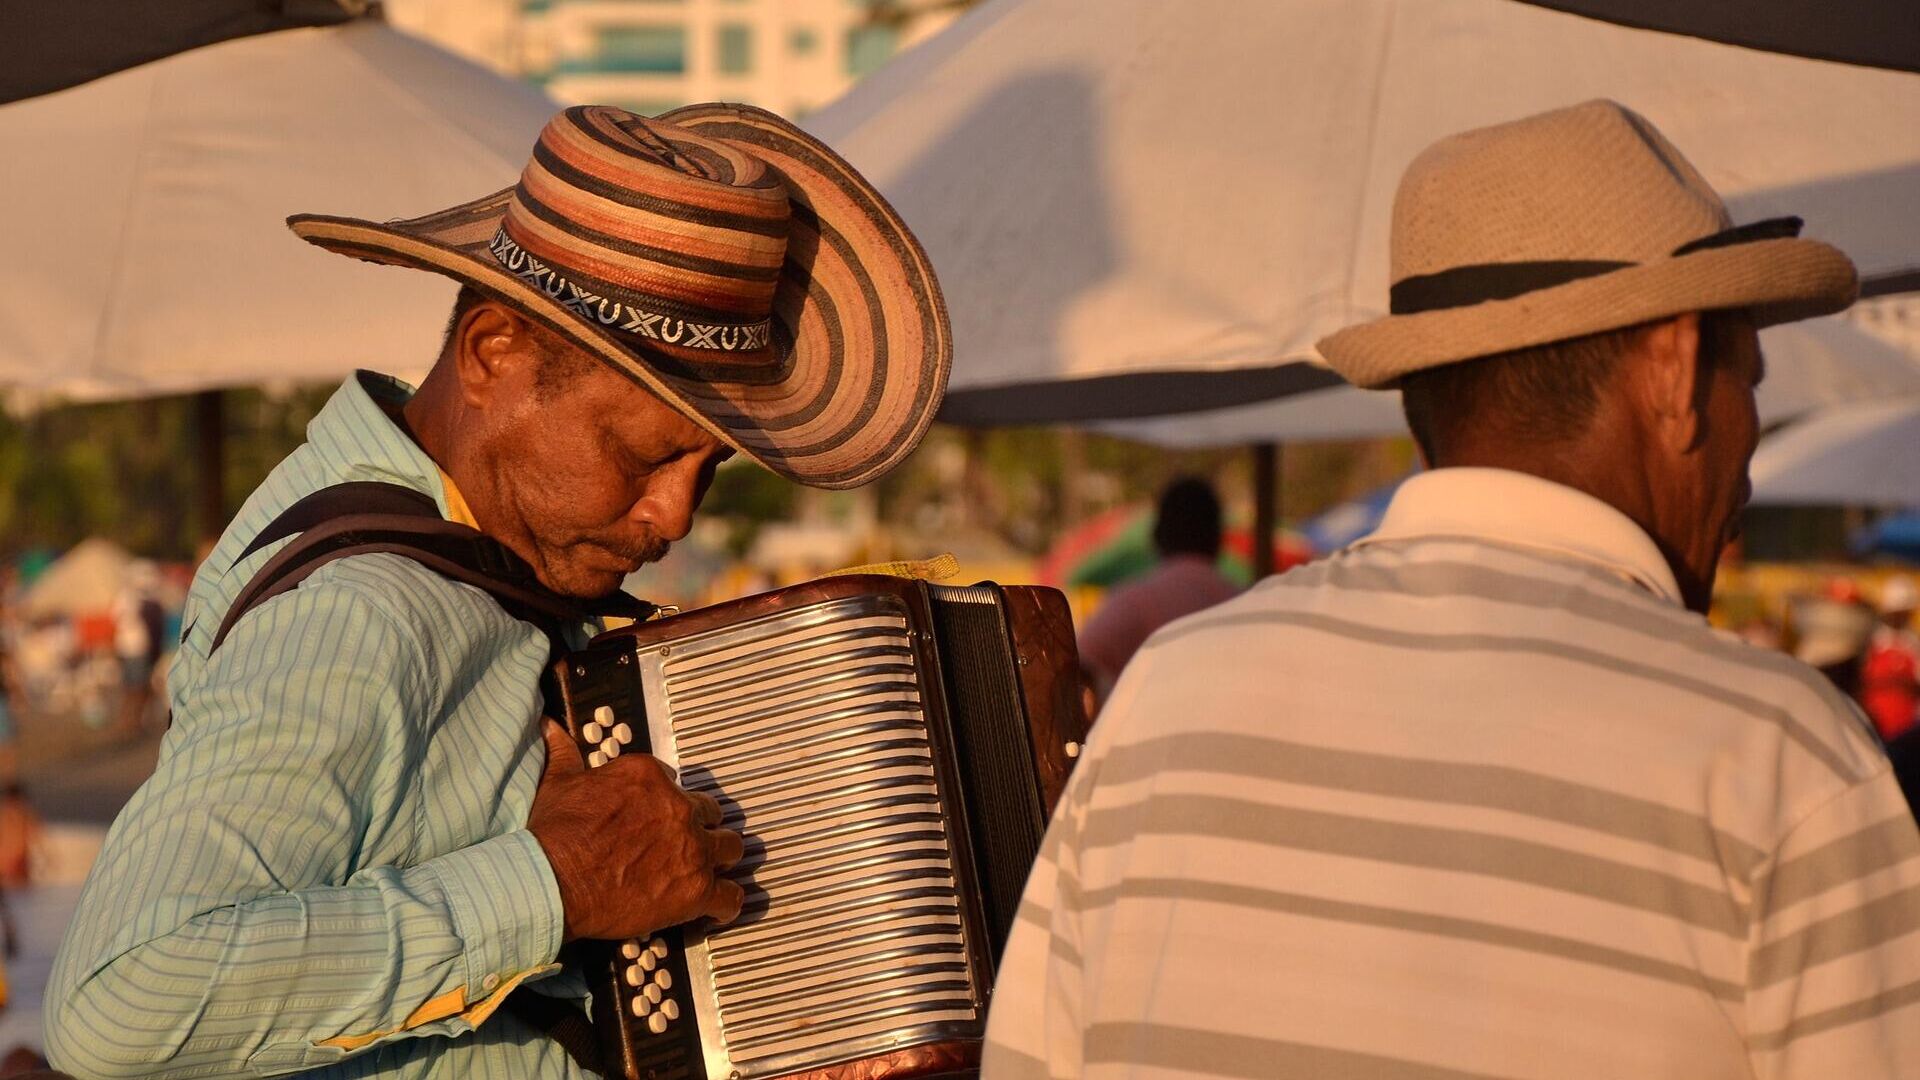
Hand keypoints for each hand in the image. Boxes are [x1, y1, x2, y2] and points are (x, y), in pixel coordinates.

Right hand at [527, 721, 744, 941]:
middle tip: (684, 843)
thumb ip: (564, 754)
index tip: (656, 816)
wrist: (553, 879)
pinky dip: (727, 902)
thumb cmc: (554, 833)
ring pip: (730, 847)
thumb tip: (551, 728)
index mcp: (650, 777)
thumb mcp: (557, 783)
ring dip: (720, 858)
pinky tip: (719, 907)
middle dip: (700, 827)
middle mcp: (679, 807)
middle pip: (709, 813)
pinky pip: (729, 896)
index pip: (674, 782)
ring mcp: (693, 848)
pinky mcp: (696, 888)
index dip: (666, 802)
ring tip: (710, 870)